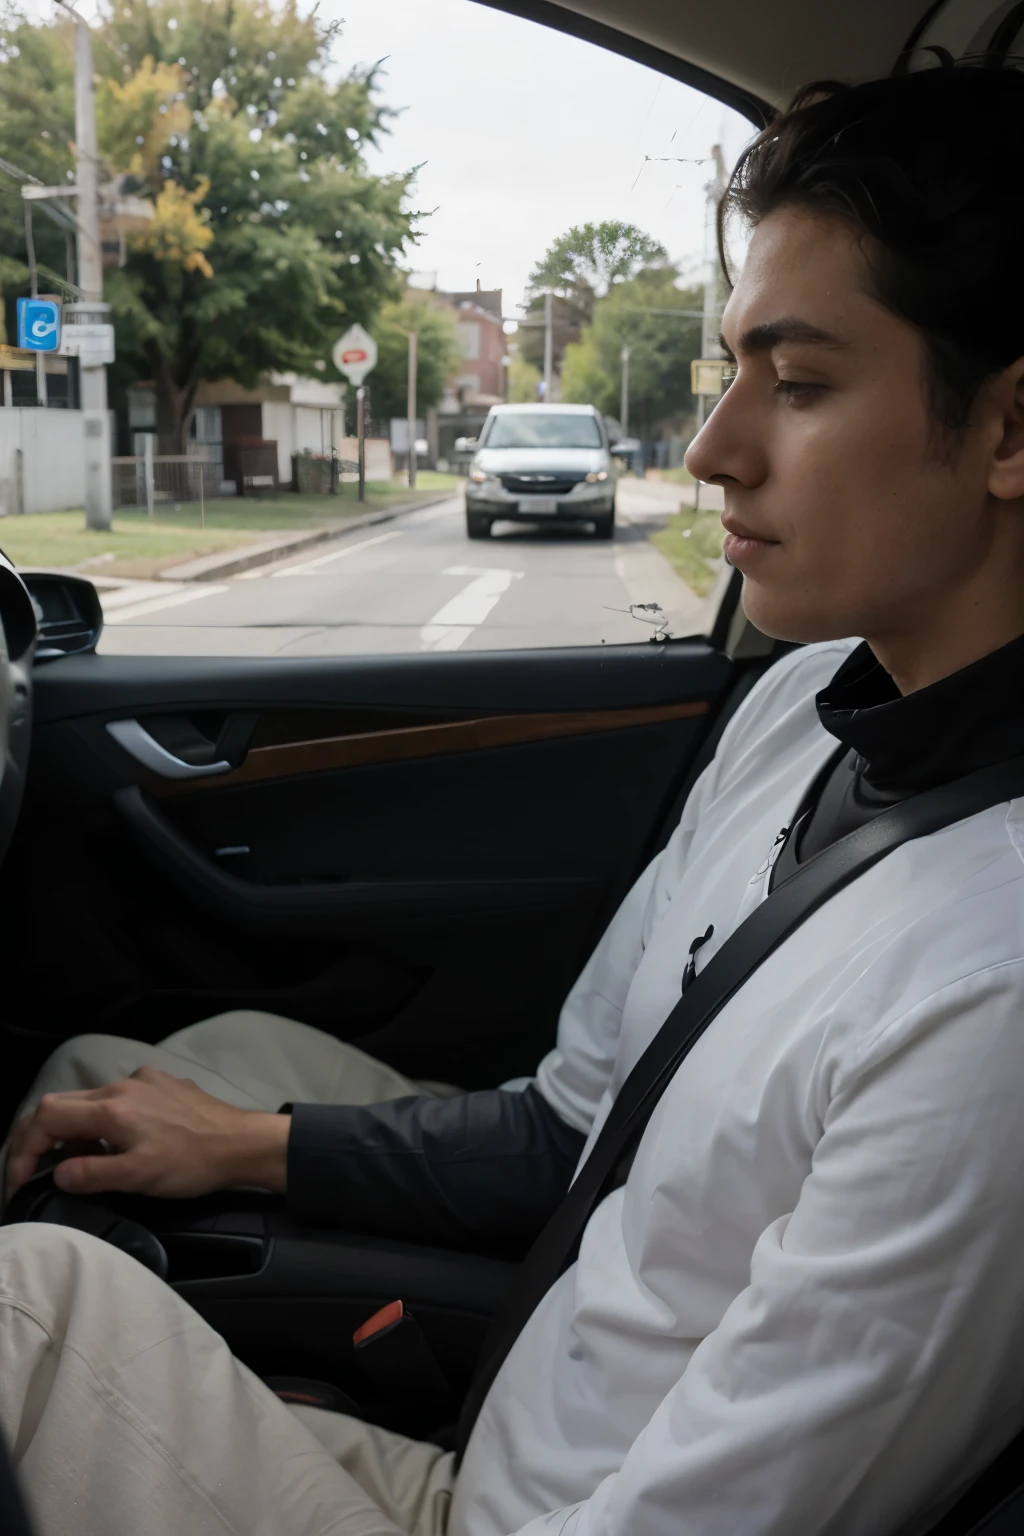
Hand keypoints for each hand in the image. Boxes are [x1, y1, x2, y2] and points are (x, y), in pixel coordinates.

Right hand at [5, 1068, 289, 1200]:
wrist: (243, 1143)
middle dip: (41, 1137)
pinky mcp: (162, 1084)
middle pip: (62, 1103)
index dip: (25, 1148)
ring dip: (74, 1130)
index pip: (47, 1117)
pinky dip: (102, 1121)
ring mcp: (144, 1081)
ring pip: (90, 1101)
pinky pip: (117, 1099)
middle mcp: (123, 1085)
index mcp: (112, 1107)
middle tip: (34, 1169)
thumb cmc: (193, 1163)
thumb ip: (91, 1174)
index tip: (21, 1178)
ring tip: (79, 1163)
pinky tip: (115, 1144)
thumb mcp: (138, 1177)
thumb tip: (57, 1172)